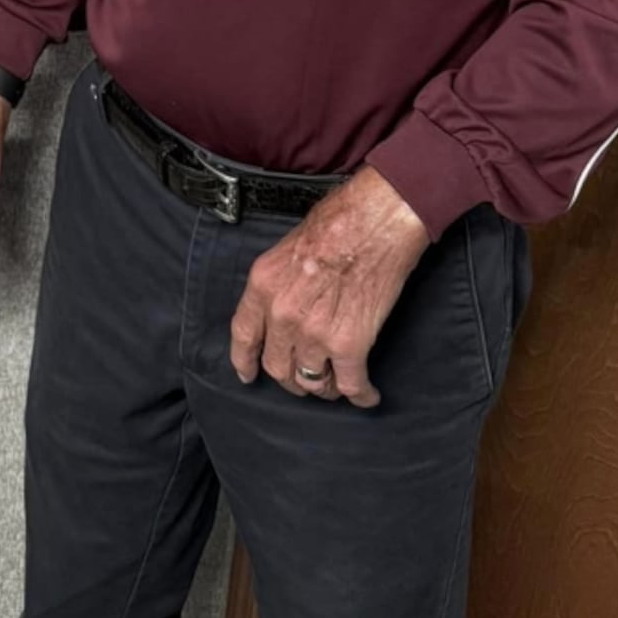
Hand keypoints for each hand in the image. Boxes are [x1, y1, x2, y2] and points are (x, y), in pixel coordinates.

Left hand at [229, 166, 428, 406]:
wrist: (373, 222)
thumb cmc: (337, 222)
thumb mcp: (287, 247)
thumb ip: (280, 282)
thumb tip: (287, 302)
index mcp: (263, 286)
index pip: (244, 335)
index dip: (245, 360)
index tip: (247, 374)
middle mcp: (282, 315)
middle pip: (277, 367)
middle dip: (291, 378)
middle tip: (305, 377)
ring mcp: (314, 334)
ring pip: (311, 382)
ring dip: (325, 387)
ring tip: (336, 384)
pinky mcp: (349, 345)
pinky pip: (351, 386)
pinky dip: (361, 395)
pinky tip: (367, 395)